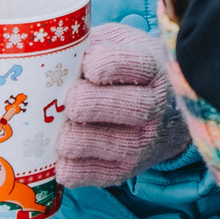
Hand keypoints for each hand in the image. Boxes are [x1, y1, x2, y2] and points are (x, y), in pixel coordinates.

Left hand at [58, 23, 188, 187]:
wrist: (167, 112)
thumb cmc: (129, 71)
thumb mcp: (120, 44)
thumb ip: (94, 43)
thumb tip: (52, 52)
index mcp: (153, 67)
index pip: (133, 64)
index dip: (103, 65)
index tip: (87, 65)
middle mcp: (156, 106)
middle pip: (126, 107)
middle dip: (85, 102)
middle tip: (68, 100)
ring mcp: (145, 141)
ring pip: (112, 144)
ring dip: (76, 138)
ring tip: (60, 130)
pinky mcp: (129, 169)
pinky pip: (99, 175)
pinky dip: (74, 169)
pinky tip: (62, 156)